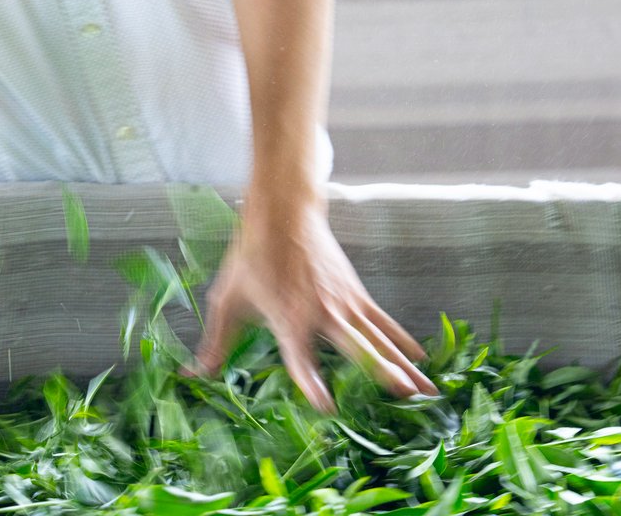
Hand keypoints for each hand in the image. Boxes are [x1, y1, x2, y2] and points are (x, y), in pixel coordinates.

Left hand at [188, 192, 436, 411]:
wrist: (283, 211)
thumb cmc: (252, 256)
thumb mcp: (227, 299)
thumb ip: (215, 343)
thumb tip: (193, 377)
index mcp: (288, 319)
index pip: (301, 359)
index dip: (313, 384)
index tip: (327, 409)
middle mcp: (322, 314)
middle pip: (357, 348)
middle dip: (382, 373)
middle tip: (406, 397)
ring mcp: (344, 302)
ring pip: (379, 339)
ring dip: (404, 364)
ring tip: (427, 391)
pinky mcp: (356, 292)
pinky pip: (383, 321)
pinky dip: (402, 339)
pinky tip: (421, 358)